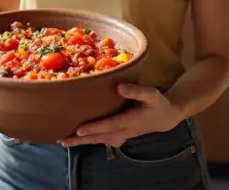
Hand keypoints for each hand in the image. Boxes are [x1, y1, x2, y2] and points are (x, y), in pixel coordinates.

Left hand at [58, 83, 183, 147]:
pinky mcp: (120, 136)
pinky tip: (78, 140)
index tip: (79, 129)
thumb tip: (119, 87)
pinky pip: (102, 140)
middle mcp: (124, 130)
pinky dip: (90, 141)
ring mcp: (122, 135)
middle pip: (100, 137)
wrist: (165, 118)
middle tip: (63, 140)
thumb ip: (136, 91)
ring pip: (99, 141)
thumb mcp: (151, 94)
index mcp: (131, 120)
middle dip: (81, 139)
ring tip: (64, 142)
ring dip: (82, 142)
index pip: (110, 125)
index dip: (94, 127)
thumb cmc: (157, 103)